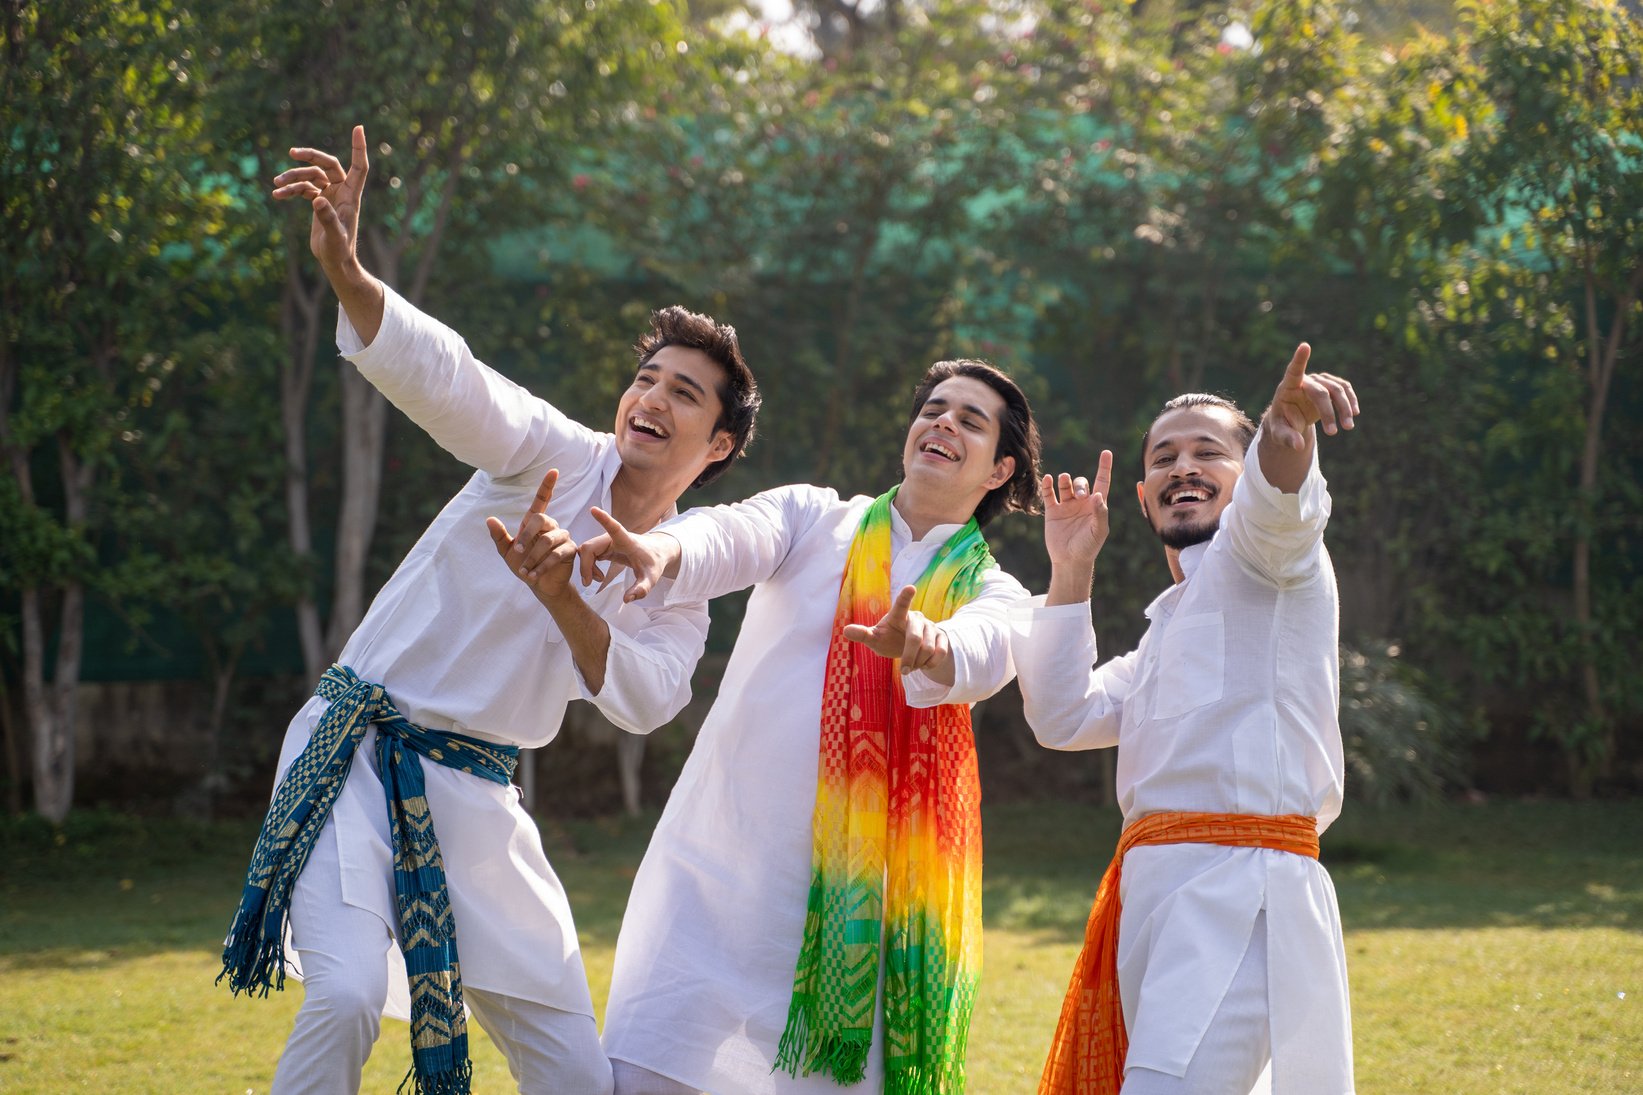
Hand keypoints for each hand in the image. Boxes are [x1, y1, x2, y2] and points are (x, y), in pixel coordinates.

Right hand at [271, 125, 368, 277]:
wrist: (334, 262)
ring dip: (293, 177)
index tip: (358, 128)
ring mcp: (330, 195)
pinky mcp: (319, 202)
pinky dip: (290, 190)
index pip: (359, 167)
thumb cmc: (339, 251)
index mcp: (352, 196)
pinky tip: (277, 195)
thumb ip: (327, 219)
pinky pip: (303, 189)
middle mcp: (342, 192)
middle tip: (292, 153)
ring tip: (276, 184)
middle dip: (310, 157)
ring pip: (311, 176)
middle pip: (328, 165)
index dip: (359, 148)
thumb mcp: (334, 237)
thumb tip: (317, 201)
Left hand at [487, 469, 576, 599]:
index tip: (554, 471)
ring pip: (547, 540)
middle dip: (526, 536)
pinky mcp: (570, 551)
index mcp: (535, 523)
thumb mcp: (507, 552)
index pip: (542, 500)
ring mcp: (562, 537)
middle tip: (516, 551)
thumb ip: (499, 536)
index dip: (547, 486)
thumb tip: (490, 519)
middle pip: (541, 519)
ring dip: (532, 558)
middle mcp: (551, 526)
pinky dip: (541, 566)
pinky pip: (556, 554)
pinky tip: (532, 576)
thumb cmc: (524, 566)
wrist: (539, 585)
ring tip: (524, 571)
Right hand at [576, 509, 678, 602]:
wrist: (655, 553)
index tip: (594, 509)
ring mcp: (607, 541)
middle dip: (585, 566)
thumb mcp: (651, 579)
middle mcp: (613, 538)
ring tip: (598, 579)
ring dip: (587, 566)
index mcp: (627, 541)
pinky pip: (588, 554)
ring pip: (586, 550)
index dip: (604, 519)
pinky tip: (598, 576)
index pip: (614, 528)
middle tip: (590, 583)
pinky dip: (588, 566)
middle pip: (589, 547)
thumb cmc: (654, 563)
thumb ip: (641, 589)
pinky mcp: (603, 546)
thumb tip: (626, 599)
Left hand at [842, 585, 951, 677]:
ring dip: (919, 663)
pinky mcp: (942, 636)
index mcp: (898, 615)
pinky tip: (924, 665)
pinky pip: (940, 652)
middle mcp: (916, 618)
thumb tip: (844, 630)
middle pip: (915, 638)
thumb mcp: (875, 638)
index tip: (910, 588)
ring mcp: (931, 626)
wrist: (911, 648)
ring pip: (928, 648)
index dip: (905, 597)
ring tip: (912, 666)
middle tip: (904, 671)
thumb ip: (863, 634)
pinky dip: (931, 664)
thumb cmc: (889, 639)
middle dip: (909, 657)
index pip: (901, 604)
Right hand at [1040, 449, 1111, 570]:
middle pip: (1081, 483)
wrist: (1070, 560)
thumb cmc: (1088, 547)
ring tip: (1063, 480)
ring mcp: (1066, 506)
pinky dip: (1048, 485)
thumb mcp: (1099, 530)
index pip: (1102, 481)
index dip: (1104, 467)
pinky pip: (1049, 494)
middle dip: (1080, 484)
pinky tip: (1049, 480)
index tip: (1106, 453)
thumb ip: (1100, 512)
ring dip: (1065, 480)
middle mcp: (1081, 503)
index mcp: (1096, 505)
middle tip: (1080, 495)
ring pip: (1065, 485)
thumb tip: (1097, 494)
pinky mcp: (1053, 512)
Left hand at [1263, 343, 1359, 450]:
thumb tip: (1298, 446)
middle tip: (1333, 433)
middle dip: (1328, 412)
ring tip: (1348, 427)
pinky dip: (1351, 400)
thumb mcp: (1279, 434)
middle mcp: (1304, 380)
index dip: (1300, 360)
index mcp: (1286, 388)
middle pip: (1321, 391)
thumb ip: (1286, 438)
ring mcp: (1319, 381)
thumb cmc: (1281, 425)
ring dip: (1345, 408)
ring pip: (1337, 389)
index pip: (1293, 371)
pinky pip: (1344, 389)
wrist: (1290, 420)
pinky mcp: (1330, 385)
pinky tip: (1354, 413)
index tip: (1305, 346)